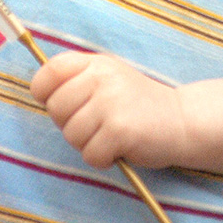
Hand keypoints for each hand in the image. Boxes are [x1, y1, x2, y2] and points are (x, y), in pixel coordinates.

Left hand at [30, 51, 184, 169]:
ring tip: (109, 136)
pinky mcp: (120, 130)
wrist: (182, 120)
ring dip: (87, 144)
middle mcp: (102, 77)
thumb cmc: (137, 103)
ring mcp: (111, 103)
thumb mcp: (109, 78)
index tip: (57, 103)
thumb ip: (78, 79)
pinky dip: (101, 159)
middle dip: (69, 124)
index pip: (51, 70)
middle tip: (93, 125)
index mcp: (96, 63)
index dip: (44, 90)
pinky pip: (90, 154)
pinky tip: (118, 149)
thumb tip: (40, 92)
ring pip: (71, 134)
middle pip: (56, 108)